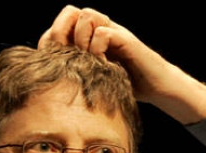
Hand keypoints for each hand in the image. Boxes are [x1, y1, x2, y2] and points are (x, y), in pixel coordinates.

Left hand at [38, 5, 205, 123]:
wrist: (157, 87)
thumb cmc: (126, 85)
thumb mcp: (95, 79)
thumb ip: (76, 72)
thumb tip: (48, 81)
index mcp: (88, 38)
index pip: (60, 26)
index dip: (52, 41)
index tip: (55, 62)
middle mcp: (100, 29)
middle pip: (70, 12)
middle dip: (64, 35)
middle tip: (69, 58)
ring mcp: (113, 31)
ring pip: (86, 15)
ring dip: (82, 39)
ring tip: (88, 61)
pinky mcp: (126, 39)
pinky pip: (103, 32)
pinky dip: (98, 48)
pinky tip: (103, 65)